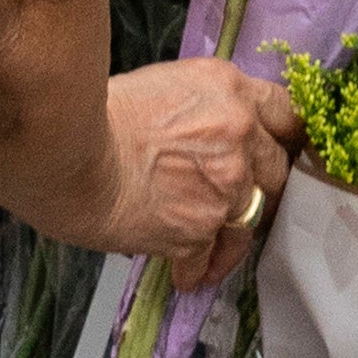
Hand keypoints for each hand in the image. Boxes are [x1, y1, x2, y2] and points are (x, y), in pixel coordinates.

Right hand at [94, 59, 300, 280]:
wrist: (71, 154)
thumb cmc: (101, 113)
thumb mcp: (167, 84)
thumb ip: (205, 106)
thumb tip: (211, 130)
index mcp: (231, 90)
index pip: (286, 112)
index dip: (284, 136)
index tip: (280, 150)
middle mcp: (240, 135)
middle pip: (278, 168)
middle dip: (262, 186)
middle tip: (242, 200)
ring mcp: (226, 186)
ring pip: (252, 217)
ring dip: (233, 234)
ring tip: (213, 249)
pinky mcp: (202, 230)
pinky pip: (213, 256)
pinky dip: (200, 268)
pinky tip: (187, 274)